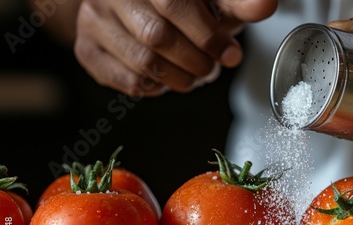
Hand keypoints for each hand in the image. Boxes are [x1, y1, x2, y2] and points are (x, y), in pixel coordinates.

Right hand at [74, 0, 276, 95]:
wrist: (134, 6)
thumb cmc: (179, 3)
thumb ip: (237, 3)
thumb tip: (264, 6)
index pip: (175, 4)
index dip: (208, 36)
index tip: (229, 54)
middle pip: (158, 37)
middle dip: (196, 62)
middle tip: (211, 68)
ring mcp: (94, 19)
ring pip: (142, 63)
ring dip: (179, 78)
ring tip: (194, 74)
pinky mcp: (87, 48)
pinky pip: (125, 80)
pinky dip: (154, 88)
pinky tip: (165, 79)